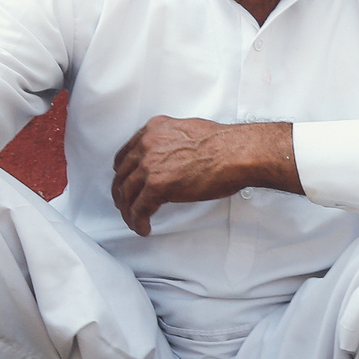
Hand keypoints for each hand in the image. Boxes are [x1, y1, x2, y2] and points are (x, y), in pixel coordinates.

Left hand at [111, 118, 296, 234]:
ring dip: (128, 211)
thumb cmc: (225, 144)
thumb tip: (175, 154)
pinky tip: (143, 228)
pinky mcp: (156, 186)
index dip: (123, 171)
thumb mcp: (190, 131)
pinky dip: (138, 221)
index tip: (125, 180)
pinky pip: (139, 209)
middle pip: (122, 174)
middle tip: (125, 204)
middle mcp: (147, 145)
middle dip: (122, 192)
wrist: (236, 153)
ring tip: (133, 221)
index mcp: (154, 130)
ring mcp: (149, 166)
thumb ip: (173, 141)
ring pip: (127, 194)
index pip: (127, 153)